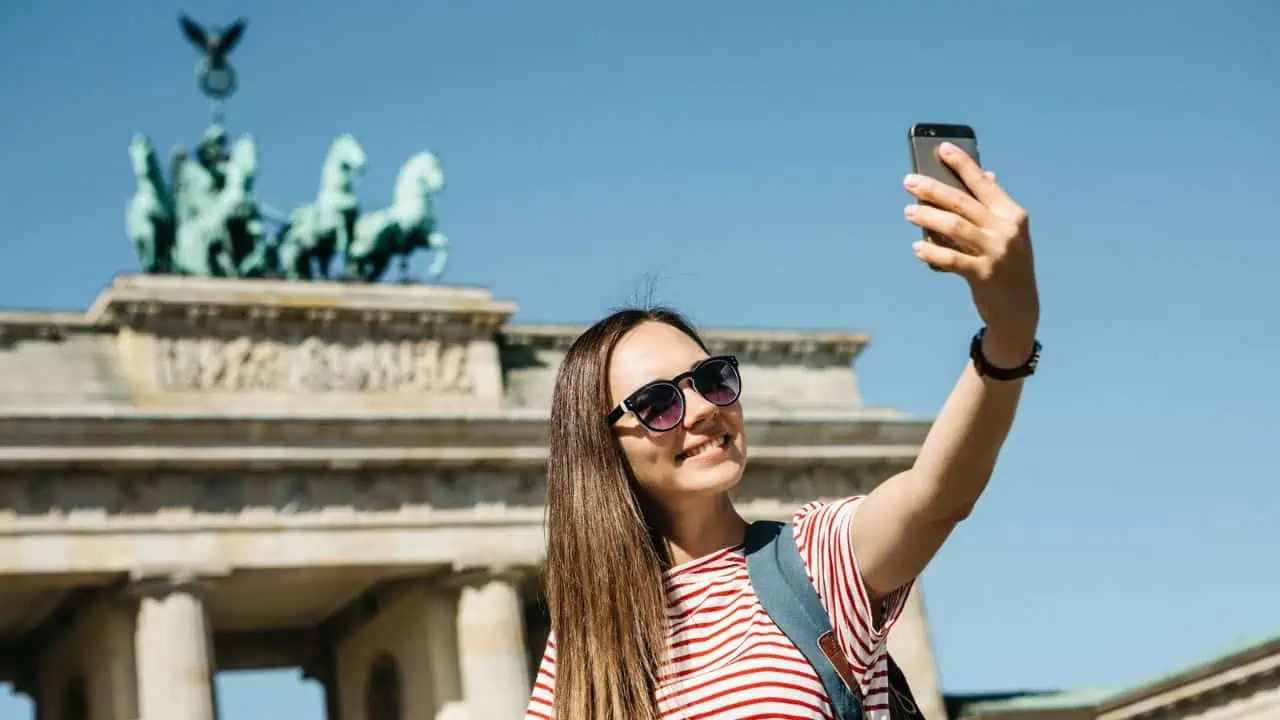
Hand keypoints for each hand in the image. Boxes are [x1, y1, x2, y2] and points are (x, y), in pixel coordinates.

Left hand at [903, 143, 1039, 363]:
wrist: (1019, 308)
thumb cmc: (1006, 264)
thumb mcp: (1006, 234)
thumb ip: (993, 207)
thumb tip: (986, 174)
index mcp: (1012, 214)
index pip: (983, 183)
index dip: (962, 163)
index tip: (941, 148)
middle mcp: (1005, 230)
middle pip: (962, 202)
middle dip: (932, 189)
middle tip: (909, 182)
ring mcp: (996, 252)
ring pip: (954, 227)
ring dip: (927, 217)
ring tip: (908, 213)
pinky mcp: (984, 275)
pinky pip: (951, 259)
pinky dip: (931, 252)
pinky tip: (916, 247)